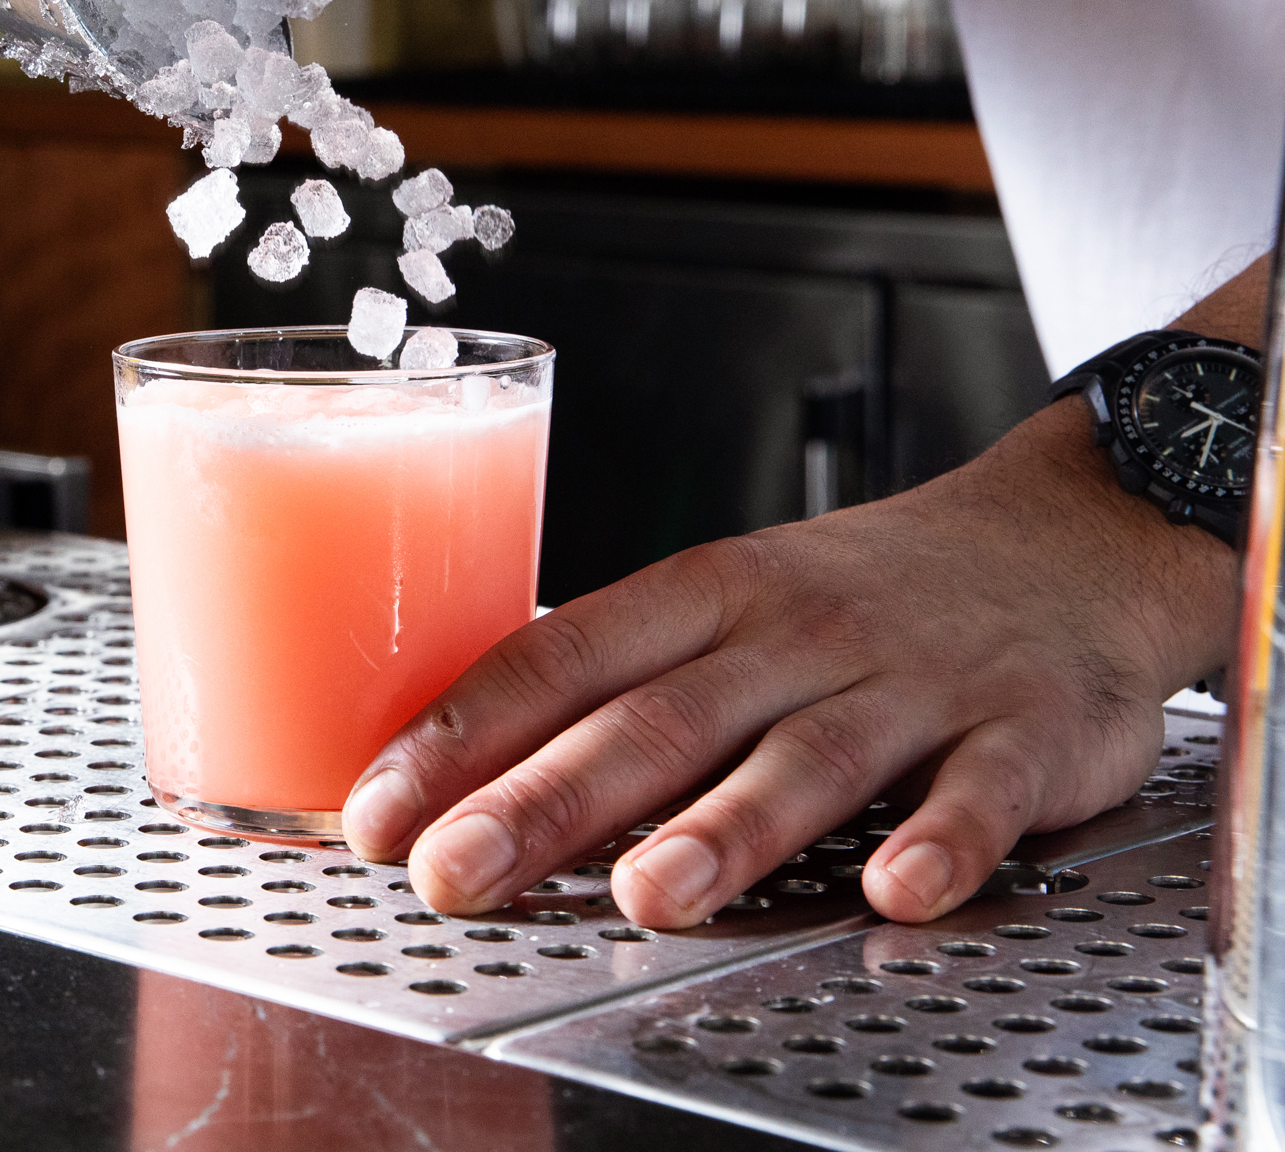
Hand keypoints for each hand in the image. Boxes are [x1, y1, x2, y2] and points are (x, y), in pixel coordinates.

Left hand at [341, 401, 1236, 926]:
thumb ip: (624, 675)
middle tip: (454, 871)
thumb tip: (470, 752)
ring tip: (646, 895)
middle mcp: (791, 633)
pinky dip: (939, 841)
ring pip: (803, 758)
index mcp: (703, 596)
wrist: (1056, 539)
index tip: (379, 808)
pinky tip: (890, 889)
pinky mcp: (1017, 731)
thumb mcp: (728, 597)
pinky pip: (977, 793)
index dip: (461, 733)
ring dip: (722, 829)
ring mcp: (906, 682)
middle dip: (545, 799)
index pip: (559, 656)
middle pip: (655, 718)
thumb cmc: (856, 593)